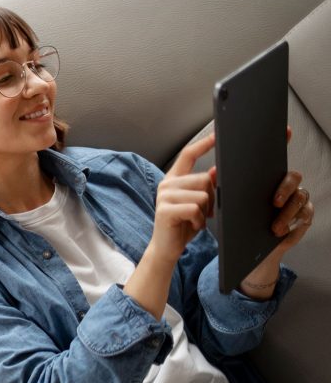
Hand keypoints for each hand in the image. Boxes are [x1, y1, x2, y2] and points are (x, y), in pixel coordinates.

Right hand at [150, 133, 216, 264]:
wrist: (166, 248)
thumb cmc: (182, 225)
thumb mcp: (197, 204)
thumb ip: (204, 186)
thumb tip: (216, 170)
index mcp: (174, 179)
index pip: (188, 155)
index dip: (203, 144)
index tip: (217, 134)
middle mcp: (167, 184)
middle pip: (204, 178)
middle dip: (211, 197)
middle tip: (204, 212)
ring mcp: (164, 197)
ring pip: (202, 194)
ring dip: (205, 211)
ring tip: (196, 220)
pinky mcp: (165, 210)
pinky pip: (195, 208)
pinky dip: (199, 220)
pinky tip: (192, 226)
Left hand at [239, 125, 314, 298]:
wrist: (246, 252)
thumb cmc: (237, 225)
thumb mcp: (227, 205)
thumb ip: (223, 187)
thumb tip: (213, 172)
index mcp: (264, 179)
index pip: (274, 158)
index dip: (282, 141)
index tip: (285, 130)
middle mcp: (284, 186)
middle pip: (292, 176)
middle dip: (285, 187)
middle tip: (274, 200)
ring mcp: (296, 201)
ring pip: (299, 198)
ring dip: (286, 212)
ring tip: (274, 225)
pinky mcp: (303, 218)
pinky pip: (304, 215)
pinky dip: (292, 223)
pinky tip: (281, 230)